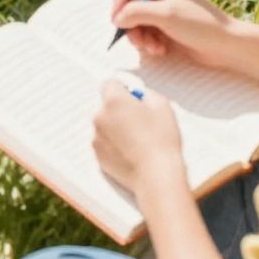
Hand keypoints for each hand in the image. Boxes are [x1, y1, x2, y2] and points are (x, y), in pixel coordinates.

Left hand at [93, 80, 184, 199]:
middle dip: (120, 109)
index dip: (123, 88)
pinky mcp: (98, 156)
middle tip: (140, 120)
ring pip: (105, 125)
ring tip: (138, 139)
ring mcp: (97, 138)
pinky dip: (115, 144)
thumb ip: (146, 93)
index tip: (132, 95)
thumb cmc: (161, 140)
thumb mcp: (162, 105)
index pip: (109, 83)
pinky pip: (105, 143)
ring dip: (117, 127)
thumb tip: (139, 95)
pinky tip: (132, 151)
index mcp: (114, 101)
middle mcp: (100, 117)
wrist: (156, 174)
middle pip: (106, 105)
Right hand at [109, 0, 235, 67]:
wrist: (225, 45)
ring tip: (153, 47)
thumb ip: (136, 12)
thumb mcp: (165, 14)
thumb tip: (117, 18)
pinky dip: (148, 42)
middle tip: (137, 40)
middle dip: (131, 24)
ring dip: (140, 37)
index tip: (117, 19)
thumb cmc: (199, 23)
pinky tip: (161, 50)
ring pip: (134, 21)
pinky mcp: (164, 26)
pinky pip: (144, 32)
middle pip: (127, 3)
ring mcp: (161, 8)